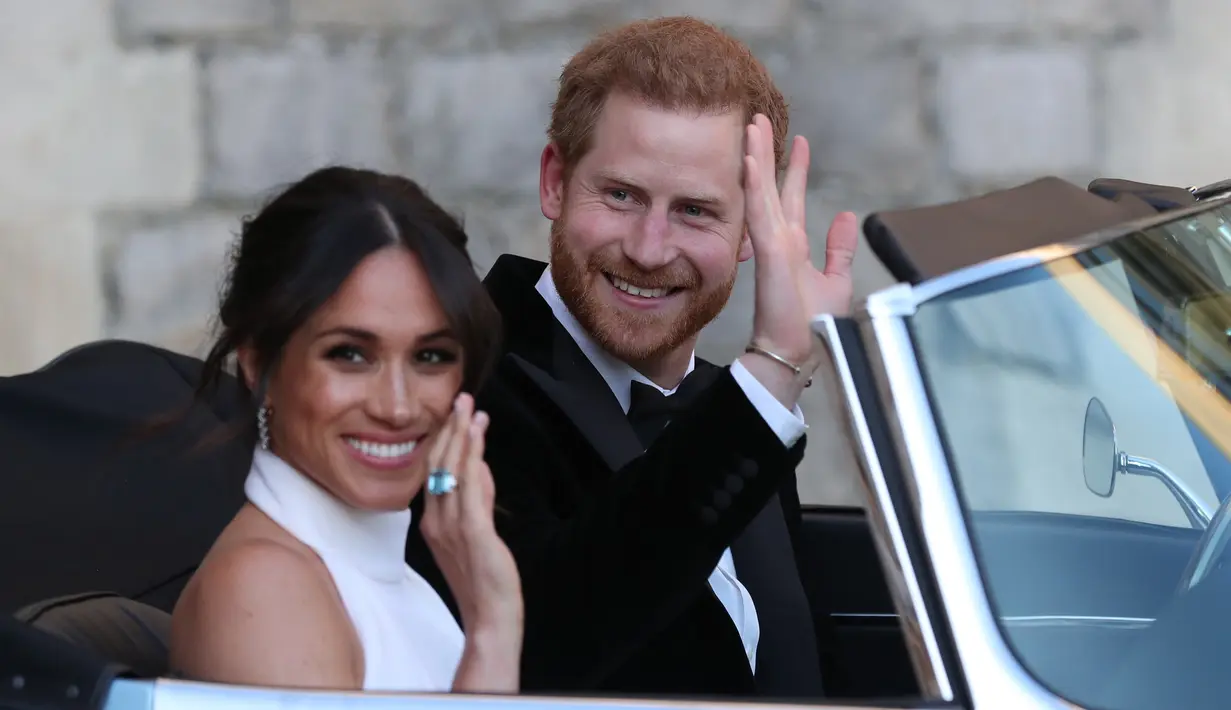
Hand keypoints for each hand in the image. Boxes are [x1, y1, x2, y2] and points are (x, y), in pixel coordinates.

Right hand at [421, 394, 522, 638]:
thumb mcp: (476, 533)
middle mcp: (436, 521)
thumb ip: (478, 499)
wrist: (489, 618)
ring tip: (470, 407)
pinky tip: (478, 436)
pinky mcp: (472, 532)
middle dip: (451, 428)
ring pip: (452, 470)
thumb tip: (481, 467)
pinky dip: (472, 457)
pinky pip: (470, 487)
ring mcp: (451, 526)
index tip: (456, 414)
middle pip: (438, 465)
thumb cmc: (484, 580)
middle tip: (462, 399)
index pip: (434, 472)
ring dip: (462, 435)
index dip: (444, 440)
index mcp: (433, 522)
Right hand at [742, 114, 857, 369]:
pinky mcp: (769, 253)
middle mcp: (779, 240)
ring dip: (756, 158)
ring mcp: (771, 244)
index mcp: (793, 246)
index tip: (798, 142)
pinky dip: (754, 185)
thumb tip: (846, 216)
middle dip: (765, 153)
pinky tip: (749, 159)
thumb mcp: (835, 280)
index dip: (793, 169)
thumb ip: (839, 249)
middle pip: (770, 187)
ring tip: (752, 126)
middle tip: (759, 119)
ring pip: (760, 192)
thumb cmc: (812, 326)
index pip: (791, 198)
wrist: (796, 353)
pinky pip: (759, 212)